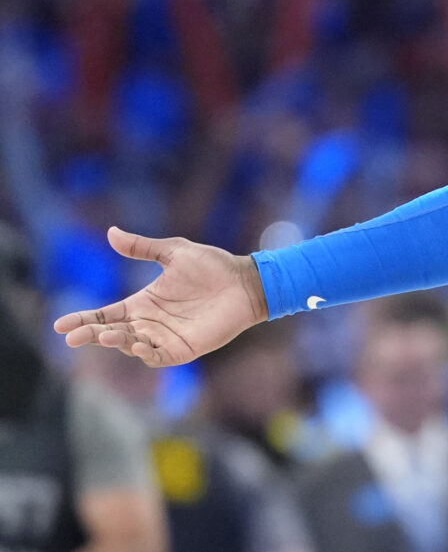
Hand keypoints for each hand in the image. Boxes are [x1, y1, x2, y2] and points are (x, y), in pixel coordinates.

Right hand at [53, 226, 267, 366]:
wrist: (246, 281)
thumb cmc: (213, 266)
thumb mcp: (174, 252)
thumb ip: (142, 247)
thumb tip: (110, 232)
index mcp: (142, 302)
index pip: (105, 314)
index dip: (83, 320)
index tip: (60, 325)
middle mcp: (149, 323)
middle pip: (112, 332)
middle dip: (92, 334)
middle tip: (74, 336)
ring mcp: (165, 337)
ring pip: (131, 345)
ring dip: (118, 342)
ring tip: (106, 334)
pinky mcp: (184, 349)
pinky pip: (159, 356)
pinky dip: (147, 354)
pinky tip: (138, 346)